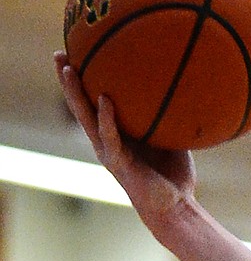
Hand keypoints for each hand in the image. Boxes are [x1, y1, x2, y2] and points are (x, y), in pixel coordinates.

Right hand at [55, 54, 195, 233]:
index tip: (75, 52)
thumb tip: (182, 84)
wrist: (176, 208)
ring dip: (75, 94)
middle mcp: (106, 140)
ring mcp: (110, 152)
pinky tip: (104, 99)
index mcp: (115, 133)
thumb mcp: (172, 138)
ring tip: (68, 69)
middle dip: (68, 80)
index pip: (93, 101)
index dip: (83, 80)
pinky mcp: (119, 164)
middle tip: (58, 54)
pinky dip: (106, 118)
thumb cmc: (174, 175)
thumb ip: (169, 115)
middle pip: (80, 105)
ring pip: (85, 118)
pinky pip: (110, 137)